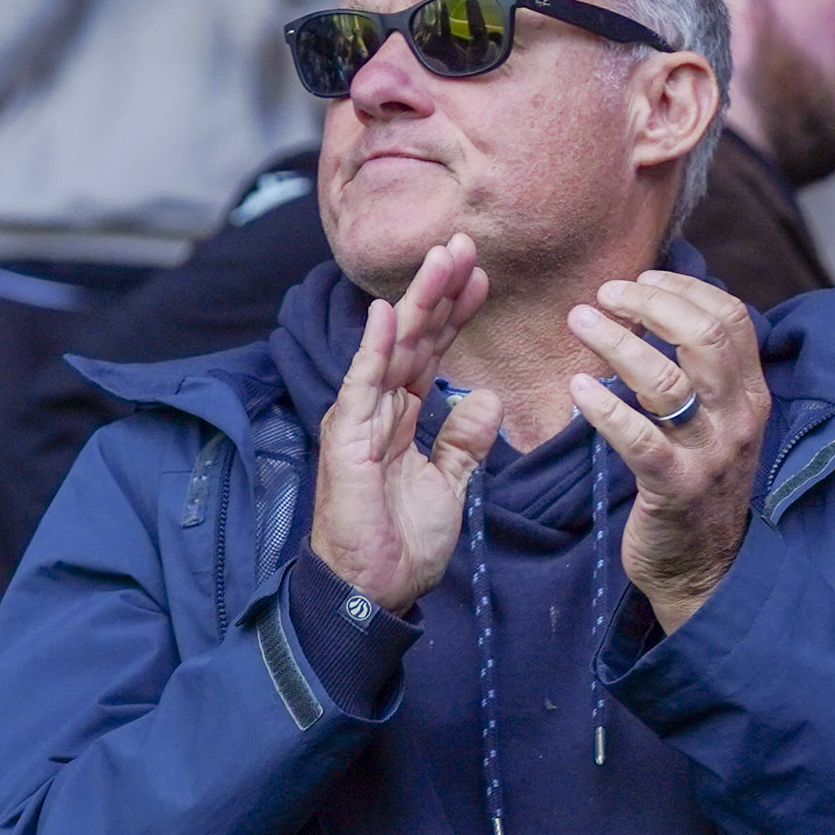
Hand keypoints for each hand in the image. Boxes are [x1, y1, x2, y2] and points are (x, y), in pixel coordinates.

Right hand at [308, 237, 498, 612]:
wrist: (375, 591)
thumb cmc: (401, 543)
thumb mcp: (450, 484)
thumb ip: (464, 441)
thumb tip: (486, 398)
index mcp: (402, 416)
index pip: (432, 351)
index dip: (456, 314)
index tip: (482, 277)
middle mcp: (378, 409)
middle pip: (413, 337)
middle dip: (439, 290)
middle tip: (464, 244)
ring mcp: (360, 420)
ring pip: (392, 349)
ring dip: (417, 302)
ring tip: (442, 257)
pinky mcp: (347, 441)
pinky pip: (362, 387)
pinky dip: (374, 349)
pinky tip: (386, 314)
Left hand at [566, 271, 771, 634]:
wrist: (705, 569)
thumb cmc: (696, 486)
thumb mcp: (716, 425)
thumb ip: (700, 376)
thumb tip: (657, 312)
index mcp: (751, 395)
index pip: (731, 318)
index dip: (683, 288)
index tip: (642, 279)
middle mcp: (739, 418)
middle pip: (705, 336)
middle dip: (650, 304)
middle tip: (605, 294)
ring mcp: (711, 453)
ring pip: (668, 380)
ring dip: (618, 342)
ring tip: (579, 321)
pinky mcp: (676, 487)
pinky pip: (640, 438)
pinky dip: (604, 408)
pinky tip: (576, 388)